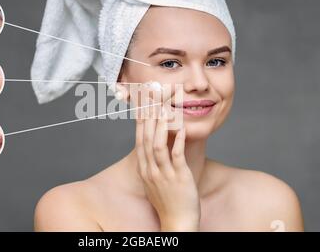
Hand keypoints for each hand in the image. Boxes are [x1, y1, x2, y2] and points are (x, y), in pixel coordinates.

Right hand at [135, 101, 200, 231]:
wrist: (176, 222)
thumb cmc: (167, 201)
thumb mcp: (153, 181)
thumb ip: (151, 163)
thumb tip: (152, 148)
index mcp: (144, 169)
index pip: (139, 139)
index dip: (140, 121)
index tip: (141, 104)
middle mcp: (150, 169)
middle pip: (145, 138)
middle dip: (147, 117)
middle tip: (149, 99)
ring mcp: (163, 174)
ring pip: (157, 145)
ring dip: (159, 126)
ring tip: (163, 109)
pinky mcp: (178, 177)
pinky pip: (175, 156)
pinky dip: (177, 141)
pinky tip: (180, 128)